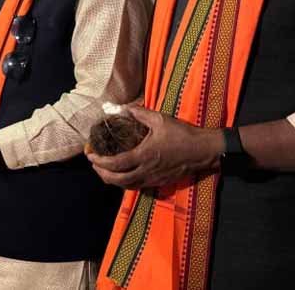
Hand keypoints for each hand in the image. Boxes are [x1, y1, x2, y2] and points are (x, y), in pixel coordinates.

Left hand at [85, 106, 223, 189]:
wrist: (203, 151)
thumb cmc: (182, 134)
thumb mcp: (160, 119)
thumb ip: (140, 113)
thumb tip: (124, 108)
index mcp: (144, 156)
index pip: (115, 164)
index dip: (99, 162)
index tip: (91, 155)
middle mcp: (146, 171)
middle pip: (117, 180)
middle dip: (102, 174)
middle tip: (94, 164)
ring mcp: (153, 179)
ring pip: (127, 186)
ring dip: (113, 180)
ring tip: (104, 170)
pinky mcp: (160, 182)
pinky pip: (138, 186)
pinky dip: (125, 183)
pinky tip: (122, 174)